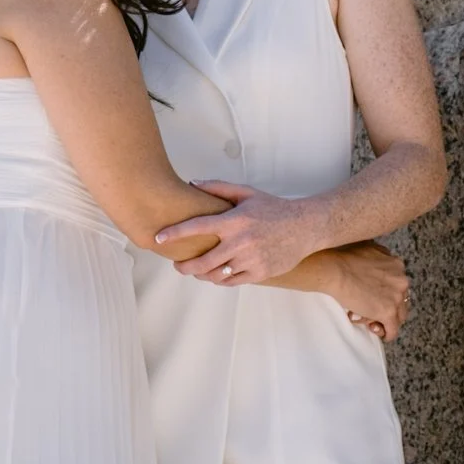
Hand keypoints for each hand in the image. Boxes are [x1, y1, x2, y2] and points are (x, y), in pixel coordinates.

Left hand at [157, 183, 320, 284]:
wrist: (304, 227)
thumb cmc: (273, 208)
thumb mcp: (247, 193)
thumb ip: (218, 188)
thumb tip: (191, 182)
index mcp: (234, 221)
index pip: (197, 227)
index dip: (174, 233)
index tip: (158, 237)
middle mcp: (240, 242)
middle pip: (202, 261)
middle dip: (184, 266)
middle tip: (177, 265)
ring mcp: (250, 259)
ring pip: (216, 274)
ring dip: (201, 275)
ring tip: (195, 271)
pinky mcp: (260, 272)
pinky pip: (232, 281)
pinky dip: (220, 280)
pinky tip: (215, 275)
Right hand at [331, 242, 410, 343]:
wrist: (335, 270)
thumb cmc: (344, 258)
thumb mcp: (369, 248)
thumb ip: (381, 256)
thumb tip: (379, 264)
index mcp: (397, 265)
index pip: (399, 285)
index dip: (388, 293)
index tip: (376, 297)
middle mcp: (401, 280)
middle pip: (402, 300)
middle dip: (390, 306)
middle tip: (374, 311)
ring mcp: (396, 297)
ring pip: (400, 316)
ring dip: (389, 321)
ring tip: (374, 323)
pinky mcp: (388, 312)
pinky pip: (393, 330)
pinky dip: (387, 334)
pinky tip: (381, 334)